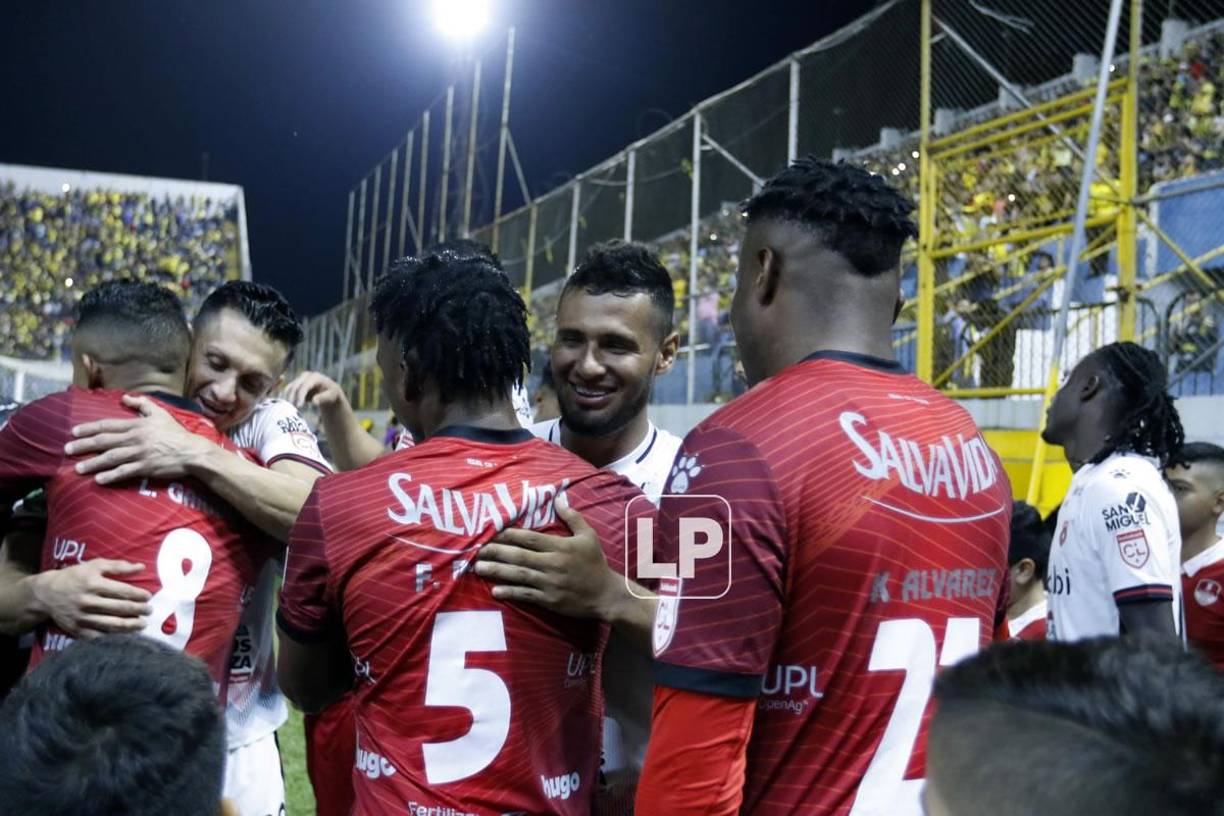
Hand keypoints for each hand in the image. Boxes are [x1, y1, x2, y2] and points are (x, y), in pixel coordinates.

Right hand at [31, 560, 151, 637]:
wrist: (46, 594)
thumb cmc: (75, 577)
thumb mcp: (94, 565)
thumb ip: (118, 566)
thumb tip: (141, 567)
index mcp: (93, 584)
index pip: (123, 591)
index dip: (138, 595)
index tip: (148, 597)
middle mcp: (88, 602)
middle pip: (120, 608)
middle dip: (139, 610)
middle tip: (149, 611)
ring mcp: (82, 618)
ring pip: (112, 625)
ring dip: (131, 626)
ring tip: (142, 624)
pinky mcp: (78, 630)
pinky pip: (100, 636)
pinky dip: (114, 637)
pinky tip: (125, 634)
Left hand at [65, 393, 210, 484]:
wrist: (192, 452)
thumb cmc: (176, 433)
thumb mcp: (160, 413)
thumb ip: (142, 404)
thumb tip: (124, 397)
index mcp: (137, 426)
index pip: (108, 425)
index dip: (89, 428)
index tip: (74, 432)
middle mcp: (135, 439)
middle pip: (104, 441)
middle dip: (84, 445)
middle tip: (67, 450)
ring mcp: (139, 454)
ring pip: (111, 458)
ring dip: (93, 463)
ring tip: (78, 468)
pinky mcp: (146, 468)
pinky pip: (125, 472)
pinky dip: (111, 476)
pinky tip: (99, 480)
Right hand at [283, 371, 347, 412]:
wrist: (328, 390)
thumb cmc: (331, 393)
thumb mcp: (331, 395)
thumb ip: (323, 398)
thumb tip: (314, 401)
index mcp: (315, 377)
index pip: (305, 386)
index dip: (300, 396)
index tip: (299, 406)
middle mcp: (306, 376)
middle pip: (295, 386)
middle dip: (292, 398)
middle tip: (291, 410)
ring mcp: (300, 379)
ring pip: (290, 388)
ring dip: (287, 398)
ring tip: (288, 410)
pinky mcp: (295, 383)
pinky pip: (288, 390)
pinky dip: (286, 397)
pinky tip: (284, 406)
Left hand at [474, 493, 620, 619]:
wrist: (606, 594)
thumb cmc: (595, 563)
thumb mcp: (588, 536)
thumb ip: (572, 517)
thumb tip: (558, 498)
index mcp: (560, 547)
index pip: (530, 539)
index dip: (510, 535)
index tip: (492, 532)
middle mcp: (552, 564)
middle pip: (519, 556)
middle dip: (496, 552)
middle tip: (477, 550)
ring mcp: (549, 583)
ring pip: (519, 575)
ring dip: (497, 571)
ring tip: (479, 568)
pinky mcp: (549, 600)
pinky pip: (526, 595)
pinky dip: (510, 592)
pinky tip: (495, 591)